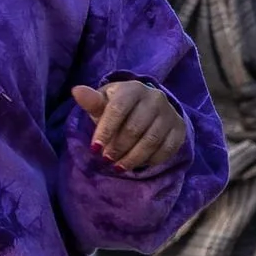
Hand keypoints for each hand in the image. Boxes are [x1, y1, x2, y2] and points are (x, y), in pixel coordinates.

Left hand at [72, 78, 188, 173]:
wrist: (147, 107)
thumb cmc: (119, 107)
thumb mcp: (104, 103)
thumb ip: (92, 102)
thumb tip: (76, 91)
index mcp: (133, 89)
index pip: (118, 110)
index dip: (105, 131)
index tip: (94, 149)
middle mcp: (155, 97)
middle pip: (134, 129)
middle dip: (118, 148)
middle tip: (107, 160)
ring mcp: (169, 113)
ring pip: (150, 141)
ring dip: (133, 158)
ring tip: (119, 167)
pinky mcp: (179, 128)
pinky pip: (166, 149)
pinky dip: (151, 160)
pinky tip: (139, 164)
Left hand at [226, 72, 255, 143]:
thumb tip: (244, 58)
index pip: (242, 92)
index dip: (238, 94)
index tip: (240, 95)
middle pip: (243, 108)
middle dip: (243, 107)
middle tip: (246, 107)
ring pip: (246, 122)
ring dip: (246, 119)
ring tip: (250, 116)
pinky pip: (252, 136)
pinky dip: (243, 134)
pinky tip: (240, 131)